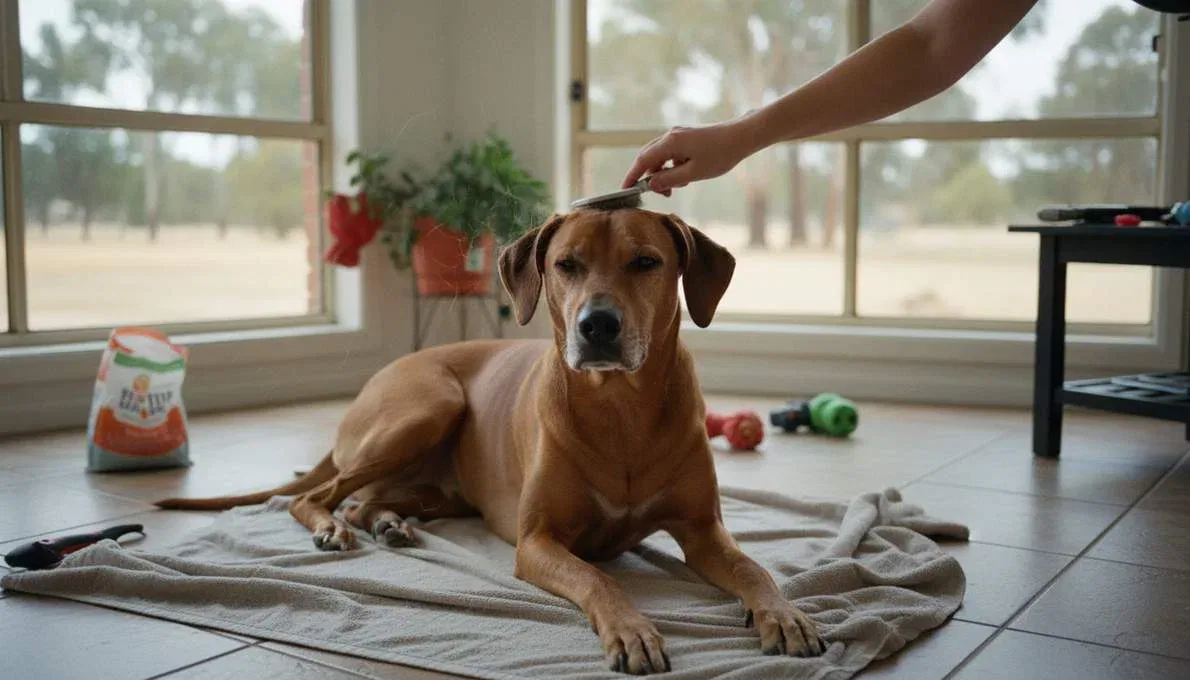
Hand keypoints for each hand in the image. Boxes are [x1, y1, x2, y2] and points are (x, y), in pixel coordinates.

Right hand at [621, 116, 762, 195]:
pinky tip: (685, 176)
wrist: (742, 136)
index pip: (642, 160)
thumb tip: (650, 184)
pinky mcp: (687, 137)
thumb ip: (669, 179)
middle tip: (661, 193)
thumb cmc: (720, 155)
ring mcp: (679, 134)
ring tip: (678, 186)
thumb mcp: (693, 173)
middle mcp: (671, 135)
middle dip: (650, 177)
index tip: (625, 189)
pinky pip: (671, 153)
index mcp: (670, 142)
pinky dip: (672, 166)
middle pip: (649, 157)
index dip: (632, 176)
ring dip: (663, 172)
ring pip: (660, 156)